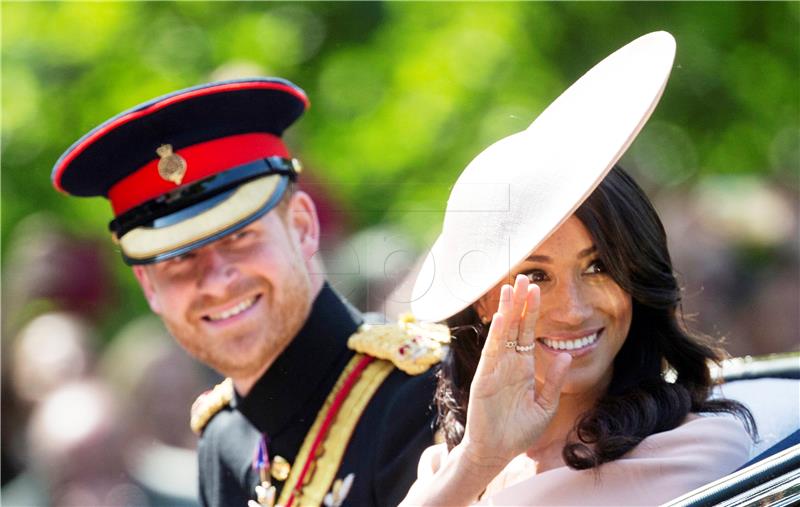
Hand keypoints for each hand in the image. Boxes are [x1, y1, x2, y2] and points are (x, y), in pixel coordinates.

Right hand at [461, 274, 571, 469]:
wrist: (497, 452)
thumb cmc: (520, 431)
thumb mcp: (546, 406)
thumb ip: (555, 380)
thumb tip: (566, 353)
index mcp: (523, 368)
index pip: (527, 332)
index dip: (531, 310)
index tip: (536, 288)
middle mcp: (508, 363)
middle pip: (514, 326)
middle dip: (519, 302)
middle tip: (523, 277)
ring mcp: (495, 369)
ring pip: (502, 334)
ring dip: (506, 311)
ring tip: (509, 288)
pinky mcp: (484, 379)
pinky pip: (492, 353)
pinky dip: (496, 336)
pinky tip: (501, 319)